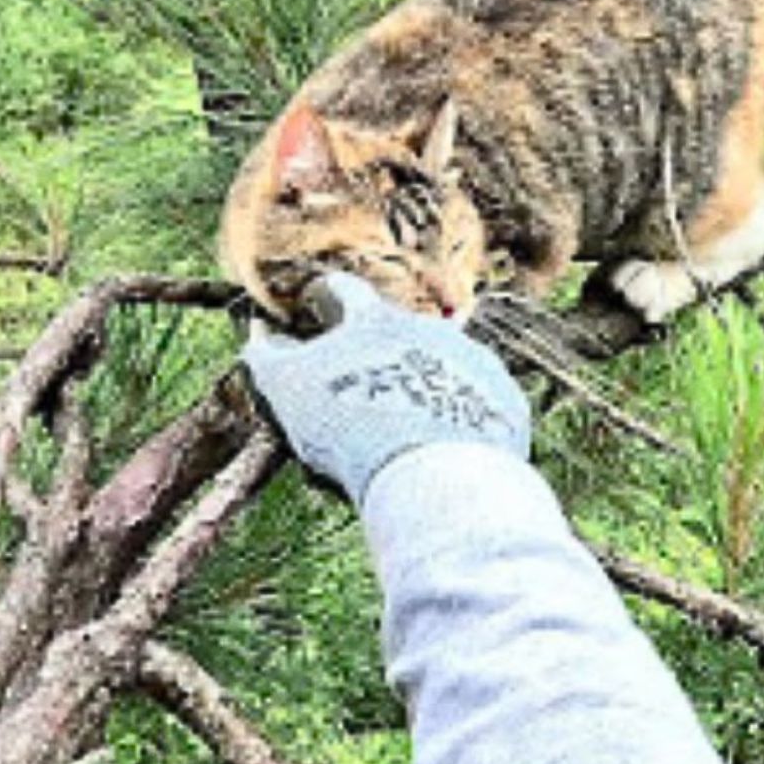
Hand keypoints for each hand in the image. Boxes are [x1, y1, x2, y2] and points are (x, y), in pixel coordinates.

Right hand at [242, 273, 531, 503]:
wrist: (433, 470)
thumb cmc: (350, 426)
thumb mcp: (289, 390)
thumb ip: (268, 357)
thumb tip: (258, 333)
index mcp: (377, 321)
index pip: (347, 293)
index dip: (329, 296)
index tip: (321, 300)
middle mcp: (433, 330)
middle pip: (402, 332)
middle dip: (383, 352)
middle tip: (366, 382)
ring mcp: (476, 362)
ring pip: (444, 367)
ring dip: (424, 386)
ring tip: (405, 427)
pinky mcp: (505, 401)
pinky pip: (479, 405)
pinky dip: (460, 419)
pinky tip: (445, 448)